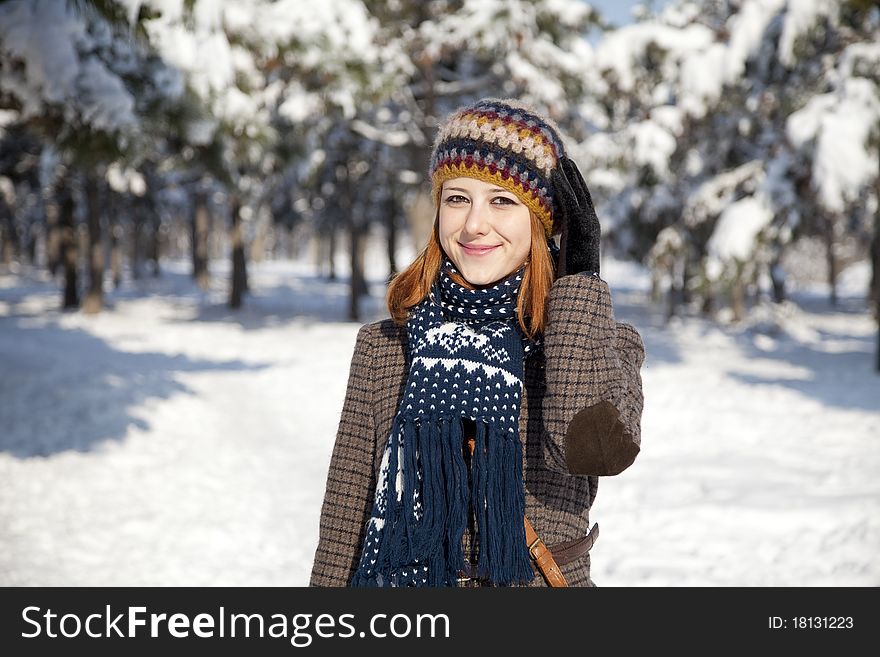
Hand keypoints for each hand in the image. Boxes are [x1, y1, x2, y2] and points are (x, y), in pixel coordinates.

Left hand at [551, 156, 600, 276]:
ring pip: (577, 192)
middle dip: (574, 175)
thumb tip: (551, 240)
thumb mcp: (568, 253)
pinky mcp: (578, 223)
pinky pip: (569, 200)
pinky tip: (554, 174)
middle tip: (566, 159)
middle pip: (582, 192)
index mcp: (589, 228)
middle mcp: (591, 221)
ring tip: (561, 159)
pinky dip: (562, 186)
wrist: (580, 282)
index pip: (582, 202)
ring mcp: (587, 221)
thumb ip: (563, 242)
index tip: (568, 174)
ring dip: (569, 174)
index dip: (576, 186)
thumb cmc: (572, 274)